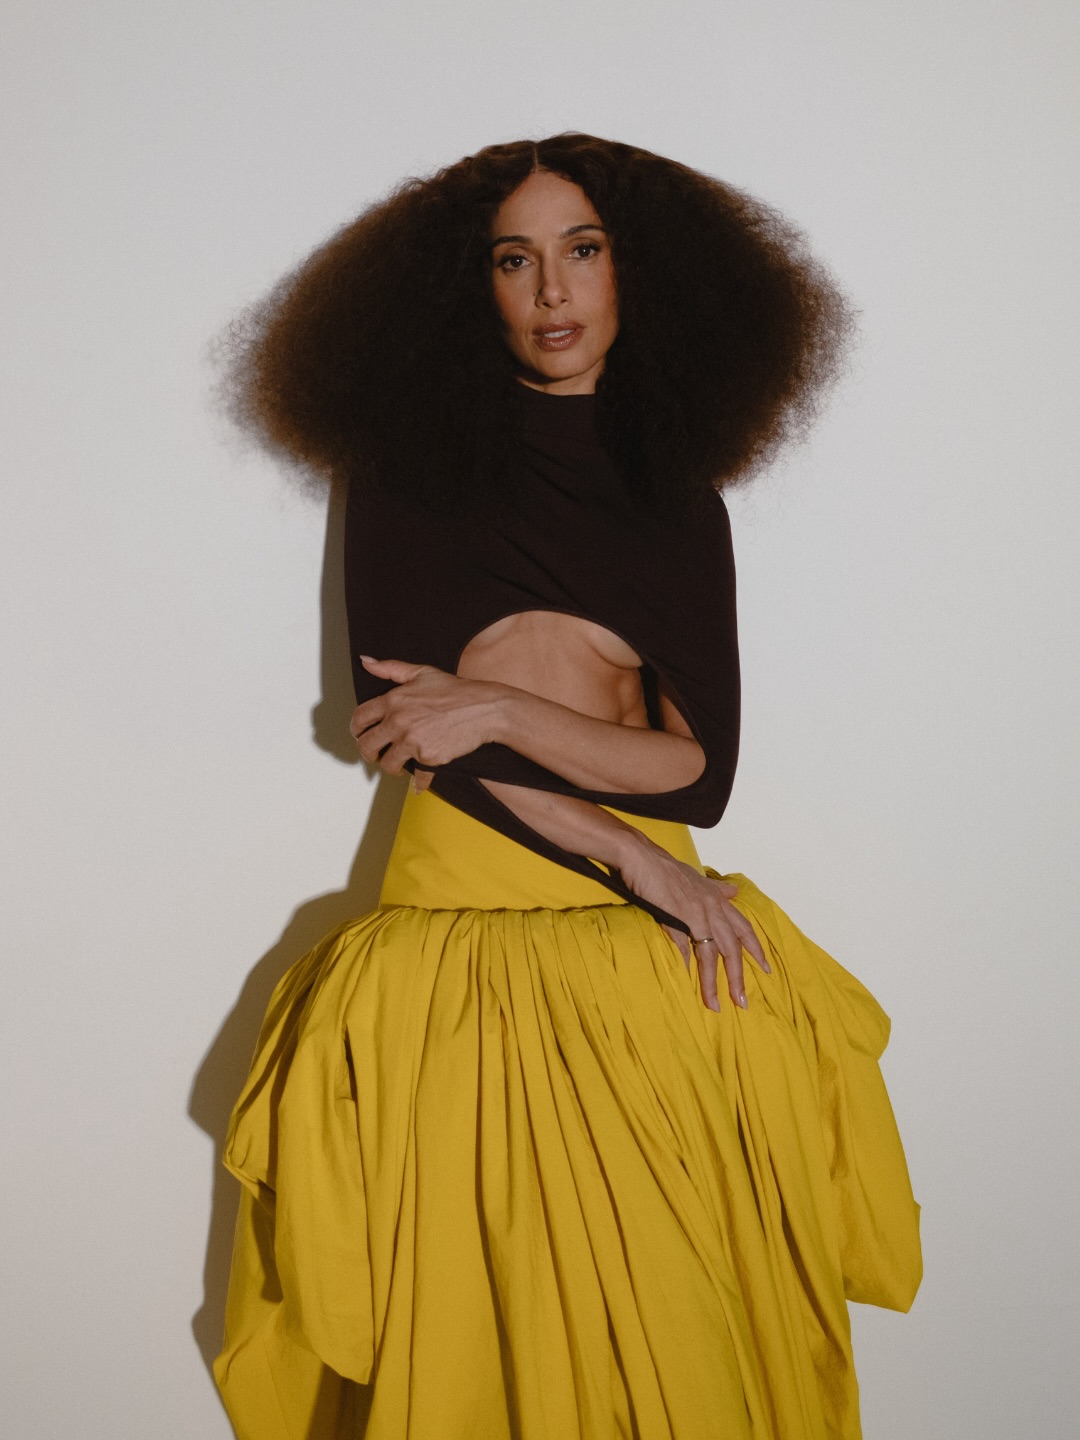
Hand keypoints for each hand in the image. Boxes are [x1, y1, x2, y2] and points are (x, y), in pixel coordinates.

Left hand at [350, 656, 505, 789]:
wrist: (485, 709)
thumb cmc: (456, 690)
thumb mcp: (422, 672)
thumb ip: (390, 668)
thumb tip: (366, 661)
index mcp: (394, 700)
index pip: (360, 718)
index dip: (356, 729)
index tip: (360, 735)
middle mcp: (399, 721)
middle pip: (367, 746)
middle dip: (368, 753)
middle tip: (375, 754)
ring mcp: (413, 741)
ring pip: (388, 763)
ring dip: (392, 767)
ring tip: (400, 765)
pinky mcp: (429, 758)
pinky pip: (418, 775)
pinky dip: (420, 781)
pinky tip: (420, 782)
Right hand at [614, 832, 769, 1010]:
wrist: (642, 857)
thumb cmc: (667, 868)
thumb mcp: (698, 877)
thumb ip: (716, 889)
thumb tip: (733, 891)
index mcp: (718, 900)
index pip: (744, 928)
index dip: (756, 950)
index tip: (765, 970)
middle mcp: (712, 908)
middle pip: (732, 948)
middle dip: (738, 977)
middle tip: (742, 1002)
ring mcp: (696, 914)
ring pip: (712, 954)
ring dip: (714, 982)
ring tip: (716, 1005)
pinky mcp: (677, 919)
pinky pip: (686, 950)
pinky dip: (689, 969)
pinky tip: (689, 985)